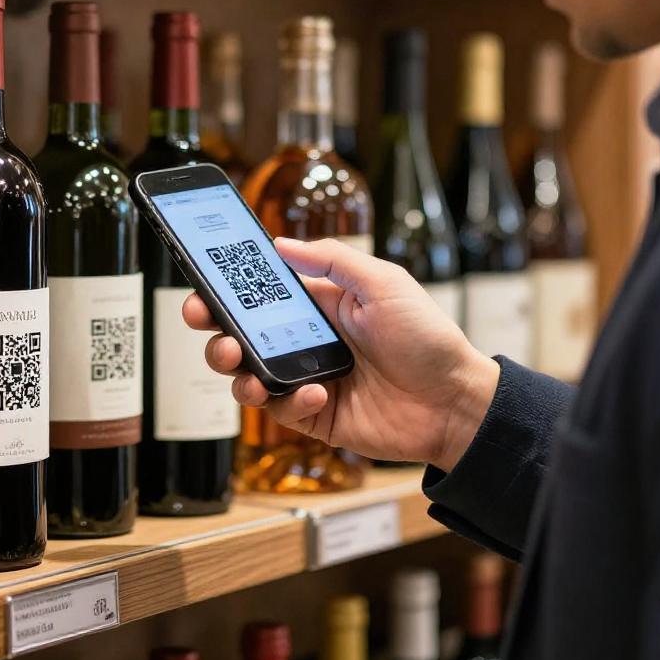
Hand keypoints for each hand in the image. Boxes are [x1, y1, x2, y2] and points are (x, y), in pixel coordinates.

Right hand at [183, 238, 499, 471]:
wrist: (457, 402)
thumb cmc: (427, 337)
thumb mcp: (384, 282)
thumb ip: (333, 260)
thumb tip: (283, 243)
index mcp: (318, 305)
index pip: (261, 293)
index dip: (228, 288)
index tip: (203, 282)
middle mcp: (306, 341)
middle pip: (241, 334)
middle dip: (214, 327)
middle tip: (202, 321)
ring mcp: (308, 379)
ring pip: (249, 375)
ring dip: (236, 369)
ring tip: (243, 367)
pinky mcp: (316, 416)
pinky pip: (282, 409)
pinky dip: (288, 401)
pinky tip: (316, 393)